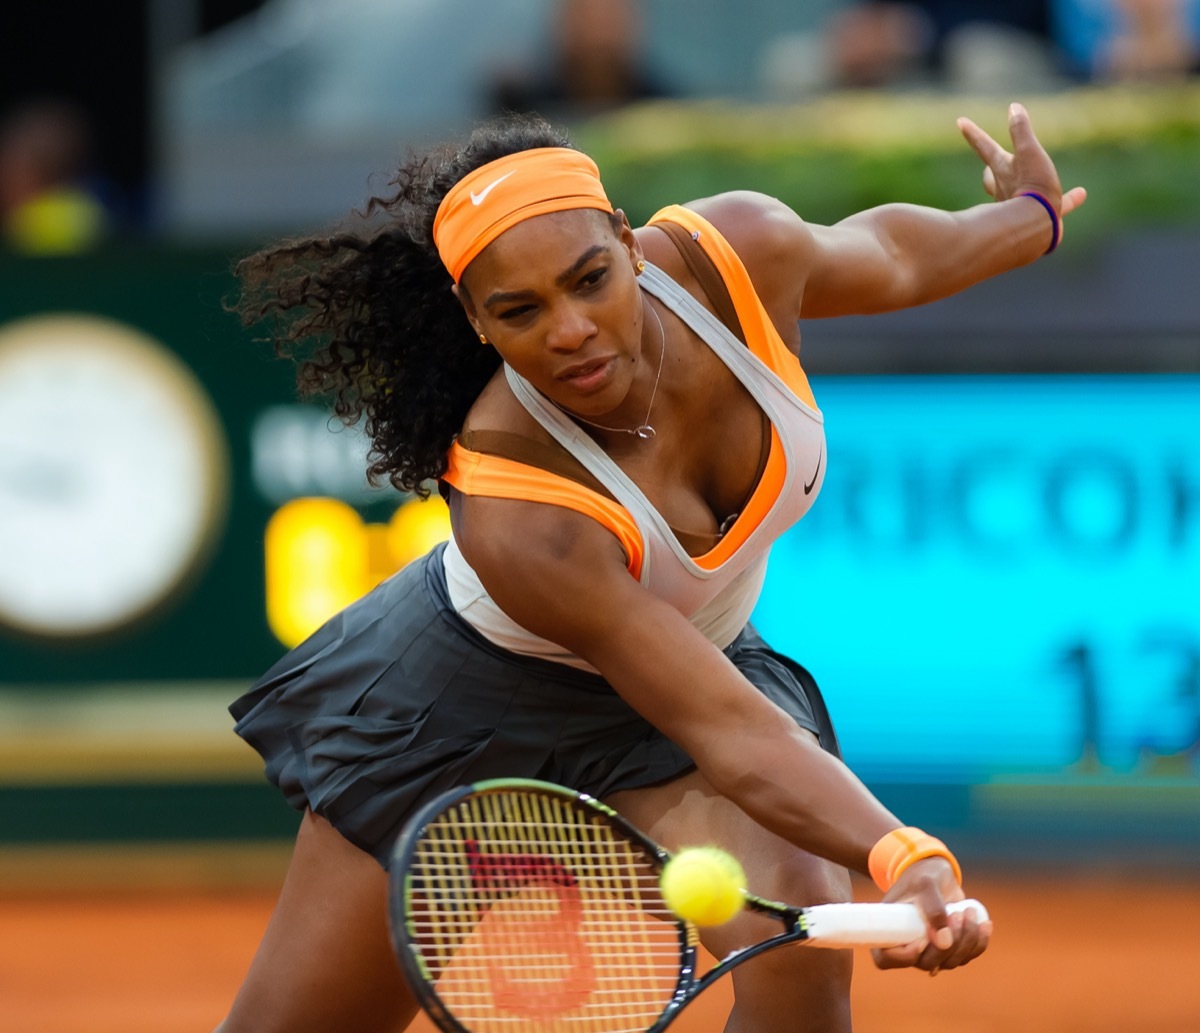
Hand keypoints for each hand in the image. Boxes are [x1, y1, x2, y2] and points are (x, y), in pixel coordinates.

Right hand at [870, 857, 992, 973]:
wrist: (936, 874)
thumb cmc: (922, 876)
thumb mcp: (925, 884)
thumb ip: (933, 909)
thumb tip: (944, 942)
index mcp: (888, 931)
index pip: (886, 959)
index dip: (903, 957)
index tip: (920, 940)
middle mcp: (907, 946)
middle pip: (926, 962)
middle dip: (947, 943)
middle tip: (955, 914)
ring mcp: (930, 950)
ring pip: (950, 961)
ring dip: (965, 940)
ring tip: (968, 911)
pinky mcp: (950, 949)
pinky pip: (967, 956)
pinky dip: (978, 942)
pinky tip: (984, 924)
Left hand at [956, 102, 1086, 219]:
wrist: (1037, 226)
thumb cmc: (1032, 186)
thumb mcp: (1029, 152)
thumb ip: (1021, 131)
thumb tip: (1013, 107)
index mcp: (1002, 170)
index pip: (985, 147)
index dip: (973, 133)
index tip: (960, 121)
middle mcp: (1005, 189)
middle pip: (992, 178)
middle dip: (992, 171)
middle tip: (991, 167)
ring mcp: (1017, 207)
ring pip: (1017, 195)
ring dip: (1025, 187)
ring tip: (1037, 185)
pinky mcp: (1037, 220)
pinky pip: (1054, 208)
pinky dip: (1066, 200)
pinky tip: (1080, 195)